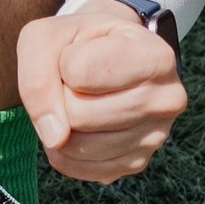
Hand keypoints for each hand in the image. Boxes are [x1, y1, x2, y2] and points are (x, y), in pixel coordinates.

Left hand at [17, 2, 185, 183]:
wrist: (108, 53)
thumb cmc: (79, 41)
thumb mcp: (49, 35)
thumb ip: (38, 77)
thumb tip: (55, 140)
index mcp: (156, 57)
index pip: (77, 71)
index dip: (62, 61)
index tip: (81, 52)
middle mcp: (166, 100)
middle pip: (78, 114)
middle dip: (61, 96)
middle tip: (79, 80)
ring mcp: (154, 136)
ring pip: (76, 145)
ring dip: (61, 123)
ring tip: (82, 98)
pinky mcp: (135, 162)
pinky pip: (78, 168)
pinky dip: (64, 149)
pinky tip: (78, 125)